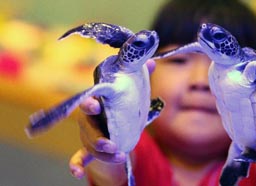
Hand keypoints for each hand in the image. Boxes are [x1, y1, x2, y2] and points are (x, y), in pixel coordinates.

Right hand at [69, 59, 155, 178]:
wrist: (120, 122)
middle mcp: (91, 118)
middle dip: (96, 134)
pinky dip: (76, 164)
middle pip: (87, 126)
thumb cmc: (125, 103)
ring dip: (101, 152)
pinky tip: (76, 173)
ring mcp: (90, 134)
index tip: (95, 105)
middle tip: (108, 142)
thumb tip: (151, 61)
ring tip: (118, 154)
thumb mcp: (134, 90)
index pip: (90, 99)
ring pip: (89, 143)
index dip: (89, 103)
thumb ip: (140, 76)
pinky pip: (80, 157)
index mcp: (100, 101)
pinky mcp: (91, 148)